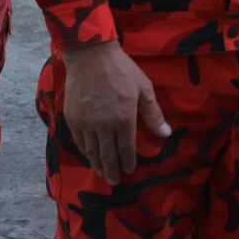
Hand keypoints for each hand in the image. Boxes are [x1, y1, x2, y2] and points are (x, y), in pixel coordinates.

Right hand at [62, 40, 170, 183]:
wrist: (91, 56)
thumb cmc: (122, 70)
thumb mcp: (144, 89)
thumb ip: (153, 114)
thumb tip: (166, 134)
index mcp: (124, 119)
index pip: (126, 149)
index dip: (128, 162)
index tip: (129, 171)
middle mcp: (104, 126)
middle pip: (108, 155)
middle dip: (112, 170)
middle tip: (114, 181)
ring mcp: (86, 123)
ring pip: (92, 151)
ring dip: (97, 164)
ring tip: (101, 172)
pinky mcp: (73, 118)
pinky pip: (79, 141)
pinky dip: (85, 151)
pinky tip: (88, 155)